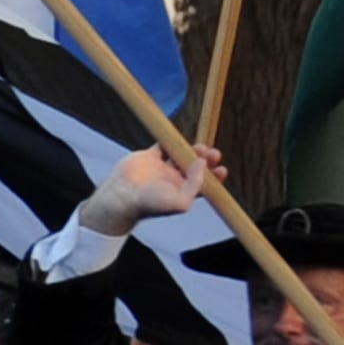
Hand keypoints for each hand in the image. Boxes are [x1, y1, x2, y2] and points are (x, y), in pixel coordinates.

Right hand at [77, 142, 220, 235]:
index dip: (215, 176)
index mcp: (182, 192)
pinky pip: (163, 146)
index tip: (222, 169)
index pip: (203, 183)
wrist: (121, 197)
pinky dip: (171, 141)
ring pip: (182, 155)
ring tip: (201, 147)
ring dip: (193, 150)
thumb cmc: (150, 204)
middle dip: (207, 160)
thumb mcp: (181, 202)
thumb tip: (202, 163)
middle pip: (195, 167)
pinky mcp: (149, 157)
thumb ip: (195, 184)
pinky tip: (179, 140)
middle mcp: (173, 180)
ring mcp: (161, 168)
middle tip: (213, 154)